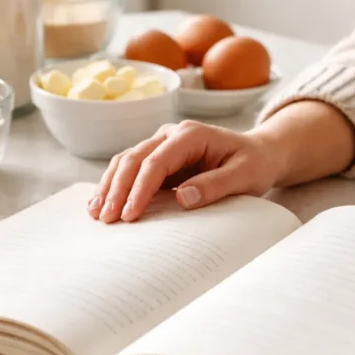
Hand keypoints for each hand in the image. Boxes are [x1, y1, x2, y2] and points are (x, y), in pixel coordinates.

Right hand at [87, 120, 279, 222]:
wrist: (259, 154)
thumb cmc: (254, 164)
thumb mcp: (245, 176)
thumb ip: (216, 185)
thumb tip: (183, 198)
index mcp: (191, 135)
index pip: (157, 161)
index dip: (140, 188)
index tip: (130, 214)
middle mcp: (171, 135)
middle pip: (134, 158)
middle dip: (117, 189)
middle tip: (106, 219)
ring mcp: (161, 145)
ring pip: (125, 161)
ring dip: (109, 187)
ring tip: (95, 213)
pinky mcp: (158, 159)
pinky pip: (130, 170)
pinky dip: (114, 185)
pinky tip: (100, 203)